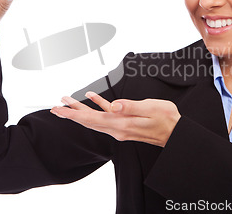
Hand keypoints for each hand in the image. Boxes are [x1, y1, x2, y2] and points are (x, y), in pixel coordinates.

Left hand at [50, 92, 180, 146]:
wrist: (177, 134)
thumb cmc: (167, 120)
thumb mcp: (151, 110)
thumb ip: (131, 107)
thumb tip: (113, 105)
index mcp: (121, 124)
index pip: (91, 120)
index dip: (74, 115)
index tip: (59, 111)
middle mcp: (117, 128)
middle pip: (88, 121)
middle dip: (70, 114)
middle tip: (54, 108)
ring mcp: (121, 126)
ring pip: (95, 118)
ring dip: (80, 110)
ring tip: (67, 102)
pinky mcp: (126, 122)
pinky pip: (107, 113)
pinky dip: (98, 105)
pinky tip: (92, 97)